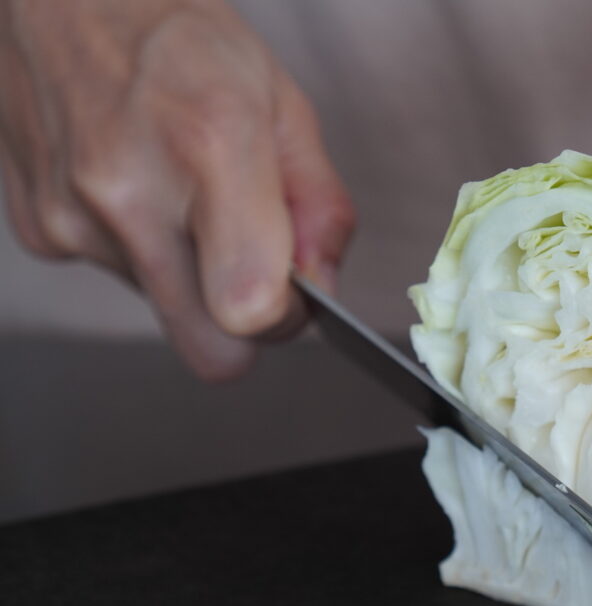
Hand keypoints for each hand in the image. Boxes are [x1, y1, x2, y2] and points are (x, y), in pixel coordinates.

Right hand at [0, 0, 353, 379]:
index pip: (251, 308)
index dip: (285, 318)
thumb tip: (321, 288)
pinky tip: (140, 190)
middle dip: (244, 324)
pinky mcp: (39, 232)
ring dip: (191, 274)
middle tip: (252, 267)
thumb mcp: (283, 105)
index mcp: (212, 146)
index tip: (294, 291)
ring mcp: (74, 217)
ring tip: (183, 194)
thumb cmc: (180, 40)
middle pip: (211, 349)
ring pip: (167, 313)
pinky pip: (120, 281)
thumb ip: (319, 205)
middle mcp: (130, 190)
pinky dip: (143, 252)